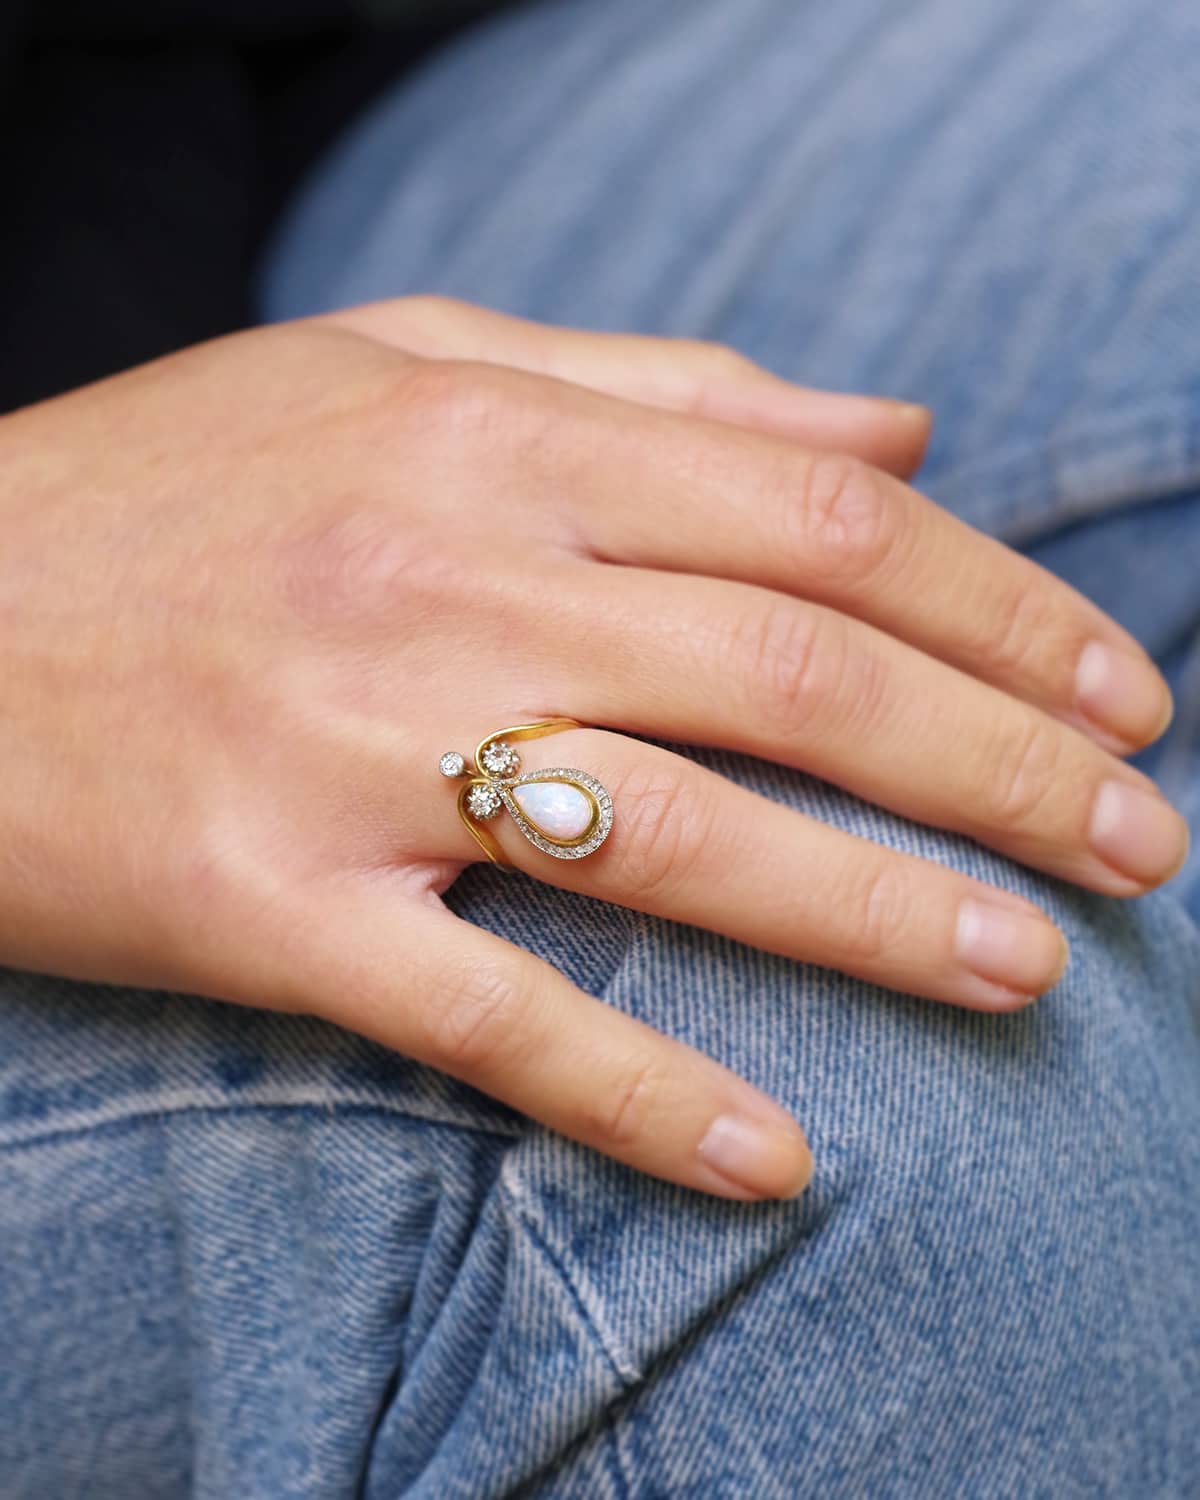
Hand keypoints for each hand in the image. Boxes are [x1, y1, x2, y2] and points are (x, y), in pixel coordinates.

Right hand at [0, 299, 1184, 1199]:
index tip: (1113, 684)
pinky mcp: (267, 906)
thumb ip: (658, 388)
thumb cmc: (174, 485)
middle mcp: (445, 581)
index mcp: (493, 438)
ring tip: (1029, 968)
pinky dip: (641, 1094)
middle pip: (796, 674)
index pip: (821, 514)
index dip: (999, 602)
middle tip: (1138, 840)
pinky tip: (771, 1160)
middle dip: (1002, 760)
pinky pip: (489, 1016)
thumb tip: (890, 422)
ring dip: (882, 914)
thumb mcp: (404, 365)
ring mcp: (354, 752)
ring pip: (678, 836)